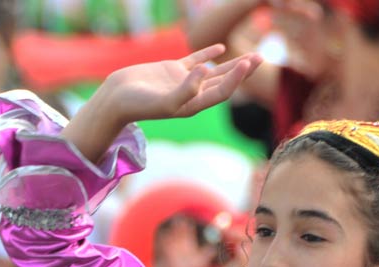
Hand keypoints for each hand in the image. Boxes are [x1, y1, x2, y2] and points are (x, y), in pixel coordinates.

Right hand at [100, 45, 259, 126]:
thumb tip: (205, 73)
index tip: (247, 63)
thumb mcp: (164, 102)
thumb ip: (186, 91)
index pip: (222, 91)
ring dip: (232, 64)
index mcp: (194, 105)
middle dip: (243, 71)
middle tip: (262, 58)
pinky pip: (194, 60)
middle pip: (225, 82)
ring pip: (213, 71)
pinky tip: (220, 48)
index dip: (237, 78)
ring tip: (251, 56)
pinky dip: (208, 54)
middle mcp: (193, 94)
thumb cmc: (138, 104)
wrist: (116, 98)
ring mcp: (183, 81)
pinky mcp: (172, 70)